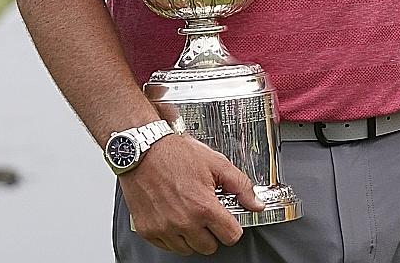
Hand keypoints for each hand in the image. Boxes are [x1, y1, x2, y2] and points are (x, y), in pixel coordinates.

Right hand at [120, 135, 263, 254]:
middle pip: (210, 247)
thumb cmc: (175, 154)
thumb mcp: (216, 163)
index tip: (227, 220)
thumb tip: (256, 203)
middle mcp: (184, 222)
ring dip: (192, 236)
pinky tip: (174, 216)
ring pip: (188, 249)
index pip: (230, 236)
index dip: (232, 227)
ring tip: (189, 213)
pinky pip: (167, 246)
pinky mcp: (148, 231)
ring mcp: (164, 229)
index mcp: (203, 207)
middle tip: (206, 213)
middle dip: (212, 232)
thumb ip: (240, 186)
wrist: (143, 150)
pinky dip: (172, 236)